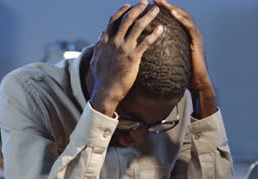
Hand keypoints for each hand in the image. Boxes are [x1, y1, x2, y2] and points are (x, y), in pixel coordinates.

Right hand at [89, 0, 163, 116]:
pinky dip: (154, 34)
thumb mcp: (96, 59)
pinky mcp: (132, 57)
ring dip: (148, 16)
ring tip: (156, 10)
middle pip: (127, 19)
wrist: (105, 91)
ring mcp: (123, 49)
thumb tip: (101, 33)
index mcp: (106, 41)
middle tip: (146, 2)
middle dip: (138, 8)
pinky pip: (146, 42)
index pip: (114, 21)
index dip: (122, 11)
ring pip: (138, 27)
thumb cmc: (101, 78)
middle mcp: (114, 42)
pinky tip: (162, 29)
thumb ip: (99, 44)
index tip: (129, 5)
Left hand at [154, 0, 216, 117]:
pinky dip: (182, 19)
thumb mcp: (167, 60)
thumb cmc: (180, 75)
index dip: (160, 11)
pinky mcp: (197, 42)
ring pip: (184, 16)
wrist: (196, 84)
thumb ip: (160, 53)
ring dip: (173, 8)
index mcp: (181, 36)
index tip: (148, 5)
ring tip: (162, 2)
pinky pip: (190, 27)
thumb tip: (143, 52)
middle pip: (177, 14)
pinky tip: (174, 14)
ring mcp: (194, 36)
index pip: (170, 19)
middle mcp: (188, 33)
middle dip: (166, 5)